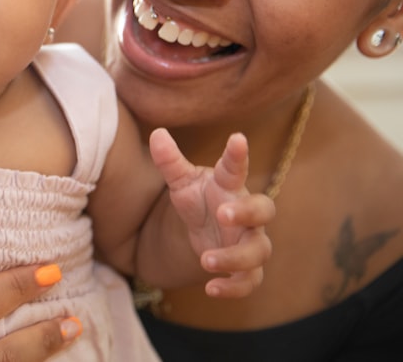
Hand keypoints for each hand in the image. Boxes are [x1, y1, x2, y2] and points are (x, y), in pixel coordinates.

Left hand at [149, 129, 274, 297]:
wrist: (205, 231)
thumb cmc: (199, 199)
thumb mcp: (180, 181)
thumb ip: (169, 161)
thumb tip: (157, 133)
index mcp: (229, 186)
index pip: (236, 168)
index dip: (238, 154)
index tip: (237, 138)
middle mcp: (247, 213)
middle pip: (264, 209)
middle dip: (247, 212)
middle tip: (223, 214)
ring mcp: (250, 241)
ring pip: (259, 251)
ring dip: (235, 257)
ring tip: (206, 260)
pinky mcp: (247, 268)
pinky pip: (250, 281)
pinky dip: (233, 288)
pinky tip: (210, 289)